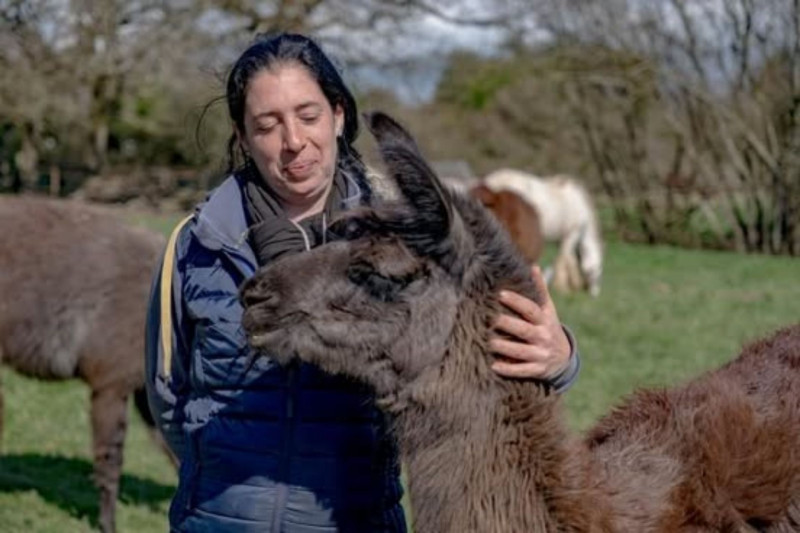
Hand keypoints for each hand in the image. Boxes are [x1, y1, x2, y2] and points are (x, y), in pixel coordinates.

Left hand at [490, 265, 571, 379]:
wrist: (564, 359)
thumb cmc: (548, 328)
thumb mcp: (548, 311)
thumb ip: (540, 291)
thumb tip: (533, 266)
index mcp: (545, 320)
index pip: (531, 309)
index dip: (517, 301)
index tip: (500, 294)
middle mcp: (543, 336)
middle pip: (524, 330)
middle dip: (508, 325)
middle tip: (491, 319)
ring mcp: (541, 354)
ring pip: (522, 351)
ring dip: (505, 348)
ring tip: (489, 342)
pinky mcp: (538, 370)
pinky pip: (523, 370)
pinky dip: (509, 369)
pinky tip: (494, 366)